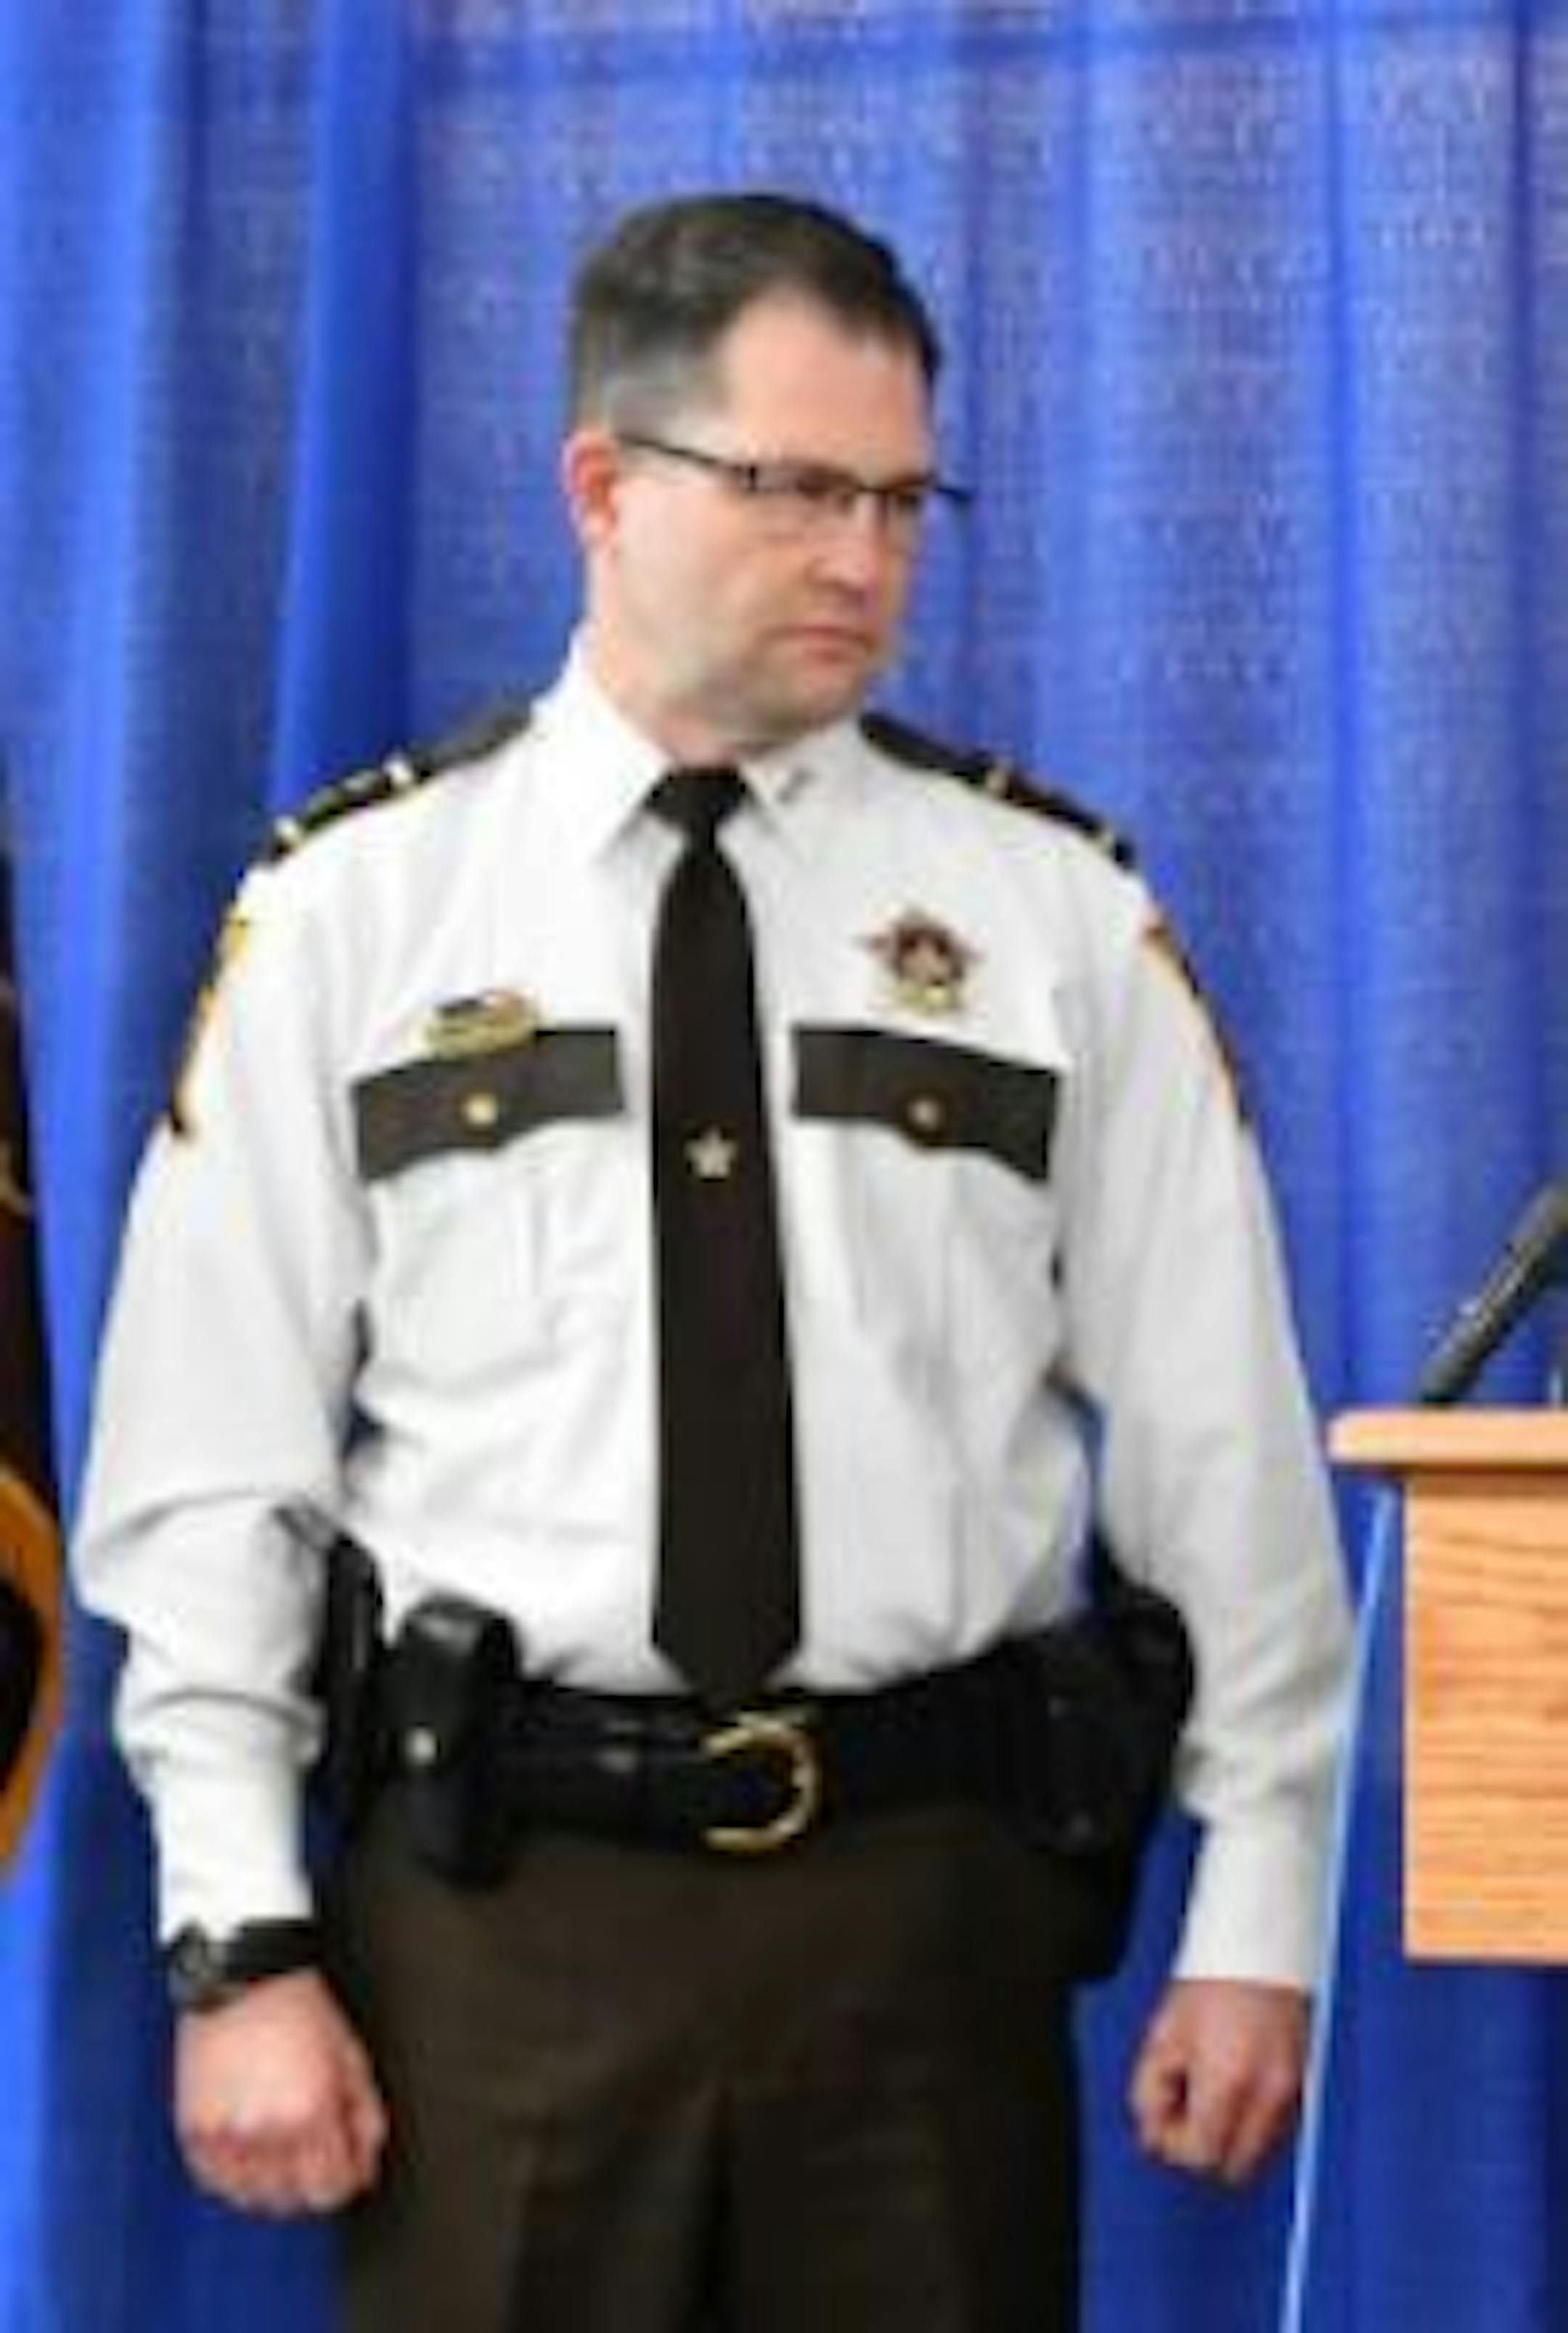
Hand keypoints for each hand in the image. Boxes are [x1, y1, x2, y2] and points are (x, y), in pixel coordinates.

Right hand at [175, 1968, 388, 2215]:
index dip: (345, 2182)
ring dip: (271, 2185)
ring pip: (251, 2199)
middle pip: (292, 2202)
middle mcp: (266, 2132)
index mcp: (311, 2114)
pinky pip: (213, 2183)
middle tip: (314, 2154)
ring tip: (280, 2149)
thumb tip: (365, 2166)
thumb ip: (365, 2119)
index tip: (346, 2166)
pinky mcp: (194, 2131)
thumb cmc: (301, 2011)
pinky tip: (249, 2149)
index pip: (331, 2190)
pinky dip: (233, 2177)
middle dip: (310, 2184)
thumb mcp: (352, 2058)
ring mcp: (225, 2135)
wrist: (244, 1978)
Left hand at [1129, 1977, 1308, 2184]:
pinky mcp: (1306, 2083)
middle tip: (1185, 2109)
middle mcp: (1267, 2095)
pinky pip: (1278, 2126)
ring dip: (1231, 2134)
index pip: (1201, 2156)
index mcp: (1227, 2083)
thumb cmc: (1210, 1981)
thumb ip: (1149, 2093)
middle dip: (1206, 2147)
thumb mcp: (1162, 2035)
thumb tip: (1151, 2136)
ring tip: (1211, 2085)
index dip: (1174, 2144)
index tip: (1164, 2120)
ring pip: (1259, 2150)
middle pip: (1235, 2166)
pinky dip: (1254, 2118)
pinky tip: (1236, 2081)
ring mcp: (1293, 2091)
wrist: (1259, 1945)